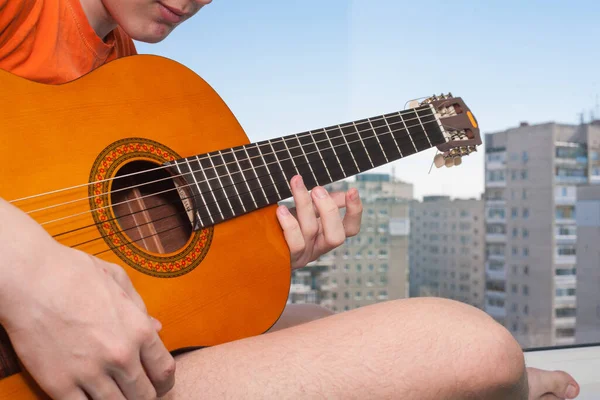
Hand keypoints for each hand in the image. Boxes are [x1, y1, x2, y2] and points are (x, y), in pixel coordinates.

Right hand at [0, 198, 174, 399]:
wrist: (29, 280)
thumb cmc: (75, 273)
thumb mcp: (118, 280)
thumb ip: (140, 308)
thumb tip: (156, 328)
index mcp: (139, 330)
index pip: (164, 371)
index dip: (164, 382)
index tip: (159, 385)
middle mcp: (120, 356)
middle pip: (144, 395)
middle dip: (144, 396)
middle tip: (137, 393)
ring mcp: (90, 373)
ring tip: (115, 395)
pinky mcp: (59, 384)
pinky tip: (88, 397)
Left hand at [276, 175, 362, 268]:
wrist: (259, 244)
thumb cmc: (283, 225)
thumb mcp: (306, 212)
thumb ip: (323, 204)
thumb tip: (342, 195)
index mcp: (327, 236)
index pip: (351, 229)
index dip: (355, 211)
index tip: (352, 190)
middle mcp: (318, 247)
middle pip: (336, 236)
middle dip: (328, 209)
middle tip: (317, 189)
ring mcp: (303, 254)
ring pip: (310, 230)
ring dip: (304, 203)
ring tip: (296, 183)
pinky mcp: (287, 257)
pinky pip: (293, 243)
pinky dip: (289, 224)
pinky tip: (280, 209)